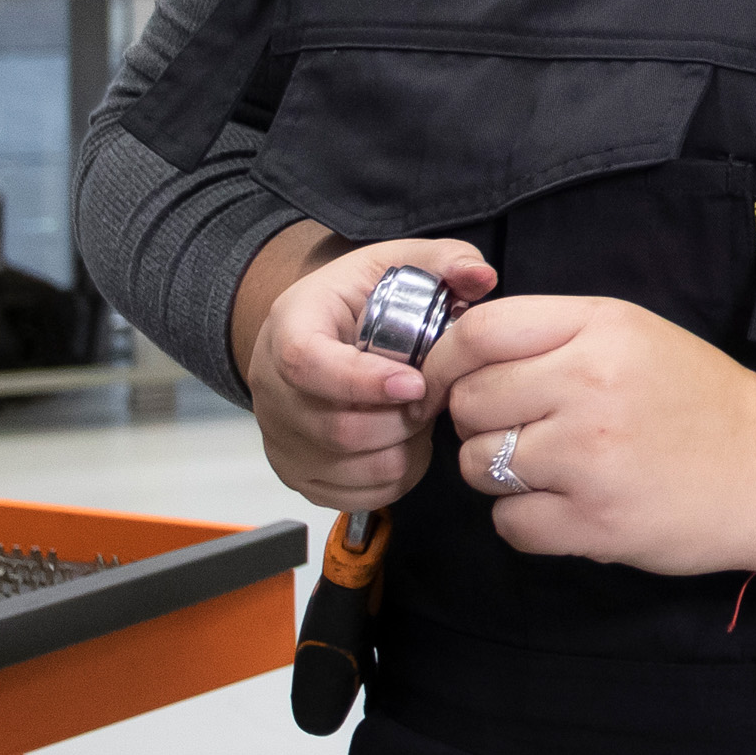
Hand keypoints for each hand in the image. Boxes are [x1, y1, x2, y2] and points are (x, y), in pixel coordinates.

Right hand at [235, 230, 493, 515]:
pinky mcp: (297, 473)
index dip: (364, 381)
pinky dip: (393, 476)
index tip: (416, 383)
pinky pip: (356, 494)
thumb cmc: (356, 299)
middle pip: (339, 429)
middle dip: (403, 419)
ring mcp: (281, 437)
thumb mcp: (394, 262)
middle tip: (430, 396)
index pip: (307, 363)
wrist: (312, 331)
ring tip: (415, 415)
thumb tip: (481, 277)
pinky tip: (402, 441)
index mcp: (290, 326)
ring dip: (404, 448)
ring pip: (354, 468)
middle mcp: (273, 388)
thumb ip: (443, 260)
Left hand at [438, 293, 755, 577]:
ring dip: (497, 471)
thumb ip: (552, 332)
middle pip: (469, 402)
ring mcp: (589, 459)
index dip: (445, 359)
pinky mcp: (593, 524)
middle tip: (518, 428)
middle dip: (478, 420)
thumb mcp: (632, 333)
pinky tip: (564, 504)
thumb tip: (460, 350)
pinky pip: (507, 522)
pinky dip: (524, 519)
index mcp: (599, 330)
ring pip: (477, 465)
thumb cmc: (696, 399)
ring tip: (548, 468)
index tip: (449, 381)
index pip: (478, 334)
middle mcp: (589, 387)